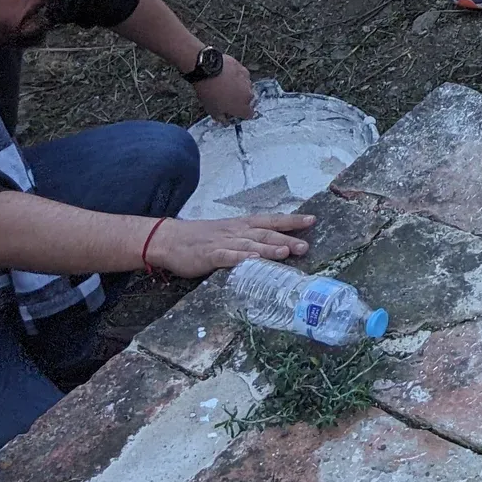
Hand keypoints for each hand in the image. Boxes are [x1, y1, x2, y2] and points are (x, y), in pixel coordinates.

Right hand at [149, 213, 312, 280]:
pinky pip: (227, 257)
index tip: (312, 220)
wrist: (169, 239)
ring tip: (286, 252)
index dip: (291, 220)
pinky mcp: (209, 255)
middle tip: (306, 246)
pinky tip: (252, 261)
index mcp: (242, 225)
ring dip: (268, 248)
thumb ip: (250, 238)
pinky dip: (240, 259)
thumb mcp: (229, 233)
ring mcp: (223, 243)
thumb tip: (277, 243)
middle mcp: (236, 231)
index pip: (271, 220)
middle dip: (287, 238)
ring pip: (249, 244)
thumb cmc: (202, 238)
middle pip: (265, 232)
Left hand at [190, 53, 255, 121]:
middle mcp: (249, 95)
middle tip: (227, 98)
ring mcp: (248, 82)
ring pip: (245, 88)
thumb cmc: (210, 92)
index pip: (248, 115)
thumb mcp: (211, 110)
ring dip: (239, 89)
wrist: (208, 70)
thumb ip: (221, 117)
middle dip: (239, 101)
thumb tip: (224, 120)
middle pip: (247, 101)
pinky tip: (226, 76)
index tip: (233, 112)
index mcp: (242, 108)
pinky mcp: (244, 70)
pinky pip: (243, 77)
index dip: (241, 114)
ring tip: (225, 85)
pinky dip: (237, 78)